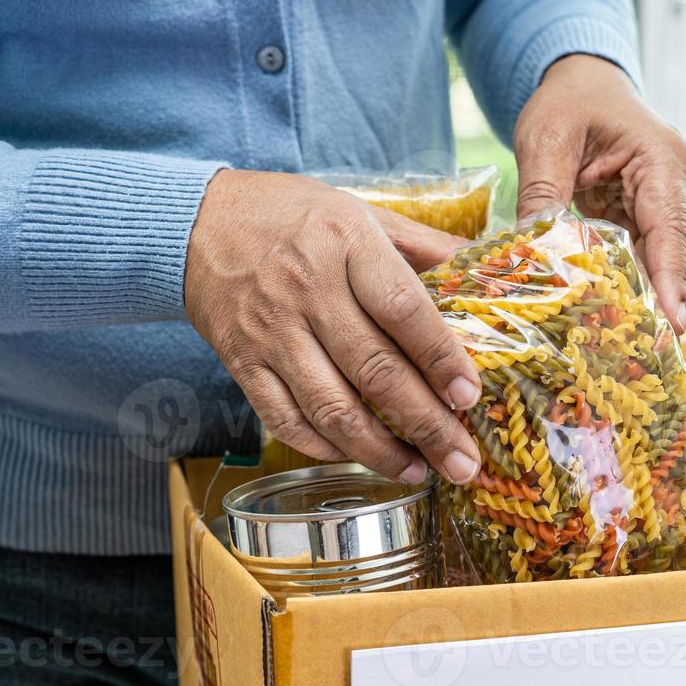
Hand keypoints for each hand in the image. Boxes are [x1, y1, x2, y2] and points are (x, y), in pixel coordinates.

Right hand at [185, 169, 481, 484]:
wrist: (195, 222)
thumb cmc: (291, 216)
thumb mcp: (361, 212)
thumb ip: (423, 246)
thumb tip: (490, 273)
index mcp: (346, 243)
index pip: (402, 309)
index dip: (440, 358)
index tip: (469, 397)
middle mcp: (307, 290)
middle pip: (374, 370)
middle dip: (425, 424)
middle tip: (462, 462)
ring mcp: (271, 331)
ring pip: (330, 407)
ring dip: (378, 450)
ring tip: (418, 473)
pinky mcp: (241, 361)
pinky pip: (284, 419)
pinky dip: (322, 447)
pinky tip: (356, 458)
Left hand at [513, 54, 685, 332]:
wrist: (583, 82)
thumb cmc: (569, 101)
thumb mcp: (545, 139)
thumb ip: (543, 192)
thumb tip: (532, 247)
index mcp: (662, 160)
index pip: (669, 230)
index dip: (669, 280)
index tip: (671, 323)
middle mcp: (679, 186)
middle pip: (669, 256)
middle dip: (653, 302)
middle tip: (636, 354)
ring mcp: (670, 205)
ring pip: (657, 264)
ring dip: (637, 298)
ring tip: (618, 345)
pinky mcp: (652, 219)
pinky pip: (642, 259)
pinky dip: (624, 284)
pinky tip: (605, 317)